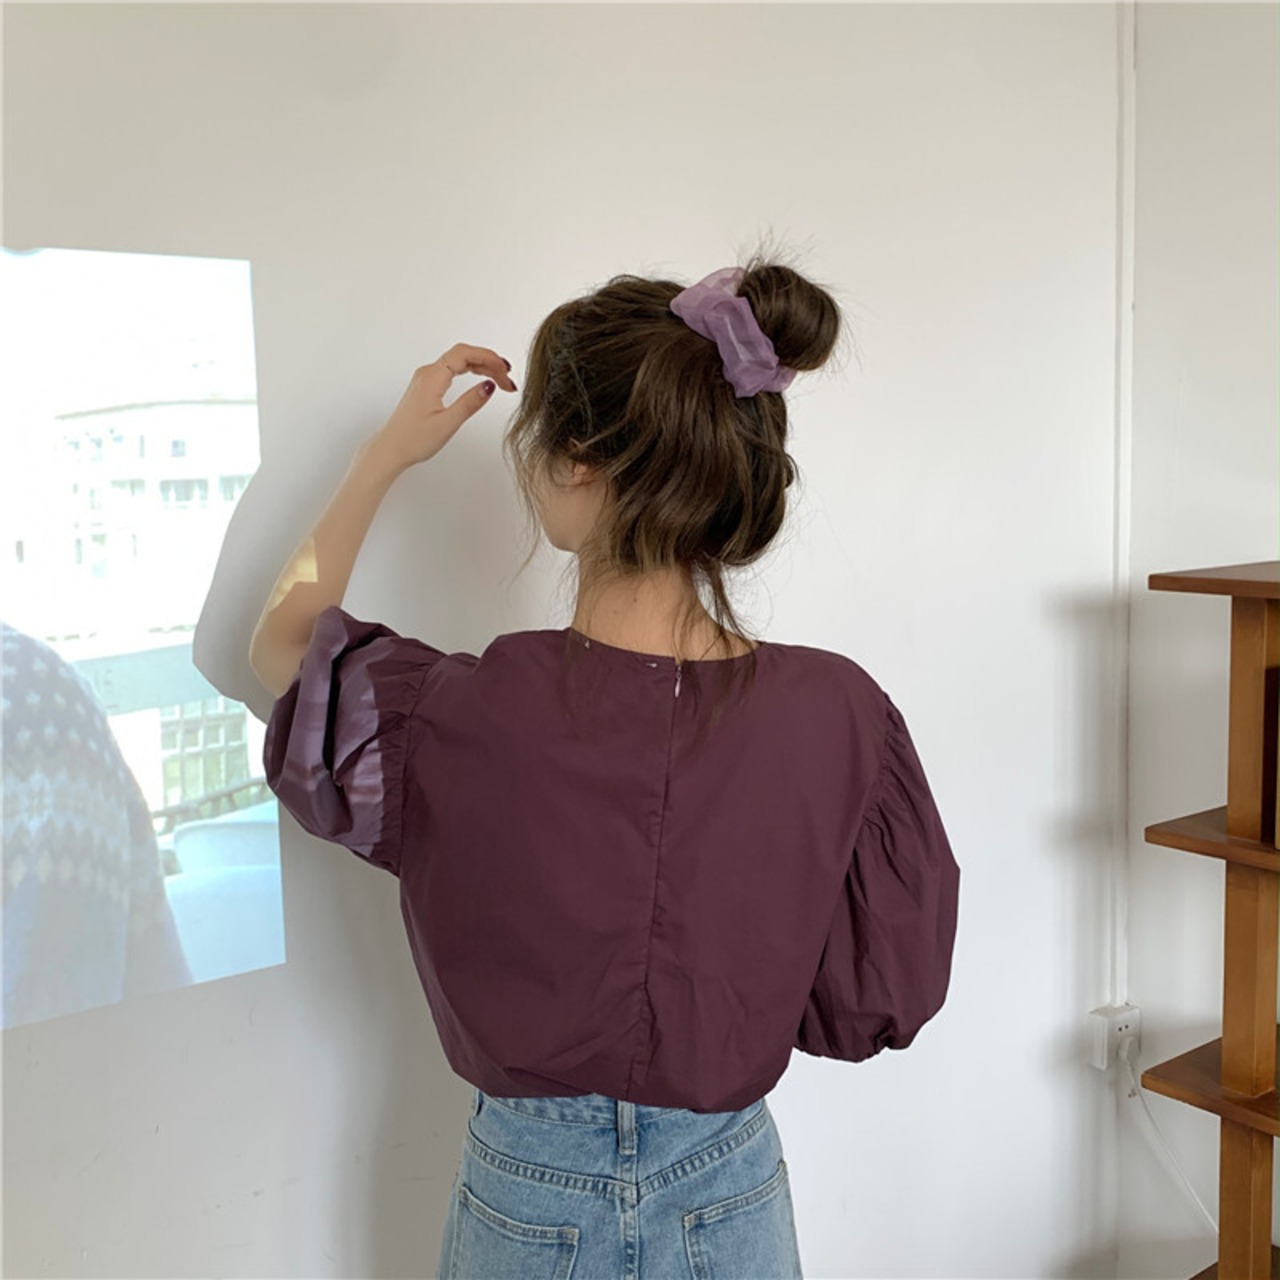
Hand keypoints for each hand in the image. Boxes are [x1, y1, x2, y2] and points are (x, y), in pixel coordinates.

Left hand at [371, 343, 517, 471]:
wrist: (391, 449)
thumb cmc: (413, 440)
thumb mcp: (447, 424)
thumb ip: (469, 403)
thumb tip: (489, 386)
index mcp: (432, 377)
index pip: (464, 354)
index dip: (488, 357)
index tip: (505, 369)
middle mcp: (428, 373)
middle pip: (464, 355)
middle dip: (489, 363)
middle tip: (508, 380)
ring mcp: (427, 378)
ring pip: (460, 362)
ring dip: (482, 368)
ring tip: (502, 381)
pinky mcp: (428, 386)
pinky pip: (453, 370)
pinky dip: (471, 373)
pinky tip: (483, 381)